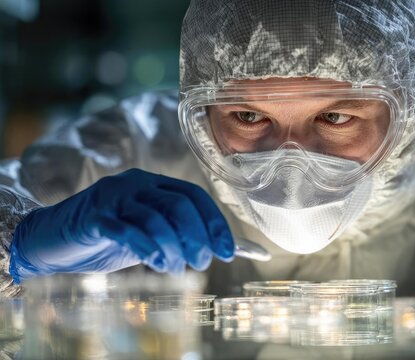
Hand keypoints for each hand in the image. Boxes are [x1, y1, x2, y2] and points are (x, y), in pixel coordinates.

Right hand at [9, 168, 233, 282]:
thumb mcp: (151, 235)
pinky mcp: (93, 216)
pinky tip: (155, 262)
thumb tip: (230, 249)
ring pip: (155, 217)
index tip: (228, 252)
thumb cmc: (108, 237)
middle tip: (201, 262)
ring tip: (174, 268)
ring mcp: (113, 197)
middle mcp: (136, 183)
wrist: (53, 238)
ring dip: (173, 247)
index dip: (215, 223)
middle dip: (197, 236)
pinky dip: (146, 246)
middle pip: (179, 204)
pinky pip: (125, 229)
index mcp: (154, 184)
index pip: (194, 196)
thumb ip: (183, 237)